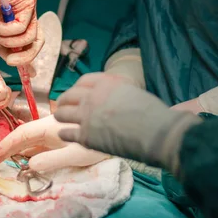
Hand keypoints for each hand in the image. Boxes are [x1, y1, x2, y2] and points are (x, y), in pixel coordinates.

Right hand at [0, 0, 43, 66]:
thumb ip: (2, 46)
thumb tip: (14, 62)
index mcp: (18, 23)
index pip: (31, 44)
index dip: (28, 57)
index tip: (24, 70)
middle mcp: (27, 16)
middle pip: (37, 42)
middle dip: (25, 56)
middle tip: (9, 61)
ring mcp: (30, 8)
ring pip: (28, 37)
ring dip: (6, 40)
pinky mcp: (29, 0)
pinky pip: (20, 27)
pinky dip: (3, 30)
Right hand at [0, 115, 108, 171]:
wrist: (120, 125)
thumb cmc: (98, 141)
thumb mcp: (74, 154)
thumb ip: (51, 160)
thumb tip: (30, 165)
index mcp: (51, 128)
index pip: (22, 135)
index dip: (7, 145)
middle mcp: (52, 126)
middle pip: (26, 136)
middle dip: (10, 147)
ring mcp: (59, 130)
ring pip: (35, 139)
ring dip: (21, 149)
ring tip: (9, 161)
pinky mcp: (67, 135)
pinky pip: (44, 142)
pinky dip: (33, 150)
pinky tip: (31, 158)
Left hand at [55, 74, 197, 175]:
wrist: (156, 133)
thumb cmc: (153, 114)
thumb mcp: (134, 93)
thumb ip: (119, 94)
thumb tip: (120, 101)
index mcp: (106, 83)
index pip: (83, 81)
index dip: (77, 87)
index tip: (75, 92)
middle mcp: (92, 97)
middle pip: (68, 95)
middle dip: (64, 101)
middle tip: (63, 106)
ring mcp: (87, 116)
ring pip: (62, 113)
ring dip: (61, 116)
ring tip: (62, 120)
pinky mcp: (86, 136)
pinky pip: (66, 133)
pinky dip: (64, 133)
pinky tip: (65, 135)